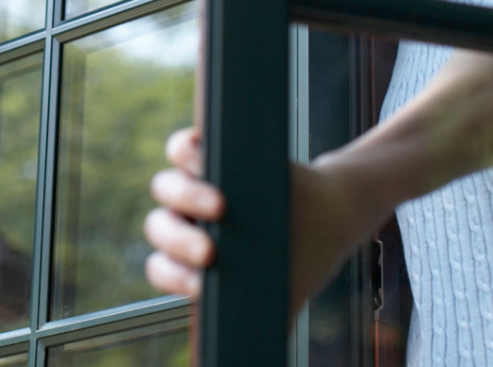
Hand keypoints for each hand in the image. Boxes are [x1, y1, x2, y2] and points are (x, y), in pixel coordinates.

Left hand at [144, 128, 377, 317]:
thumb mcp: (281, 295)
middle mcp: (189, 221)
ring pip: (167, 187)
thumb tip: (251, 359)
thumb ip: (261, 326)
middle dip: (179, 241)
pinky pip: (184, 147)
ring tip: (219, 204)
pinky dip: (186, 149)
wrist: (332, 215)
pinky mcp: (214, 153)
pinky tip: (202, 154)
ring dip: (185, 195)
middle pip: (160, 226)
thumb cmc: (301, 259)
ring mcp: (199, 184)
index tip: (200, 285)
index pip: (162, 267)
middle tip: (210, 251)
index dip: (172, 276)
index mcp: (194, 261)